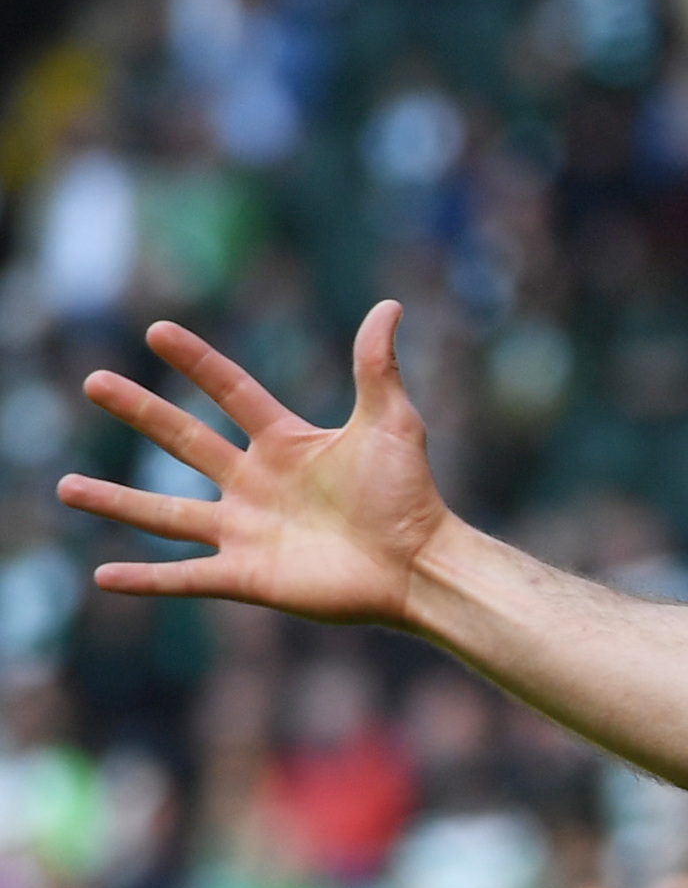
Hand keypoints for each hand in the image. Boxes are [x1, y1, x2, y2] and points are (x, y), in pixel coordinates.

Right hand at [56, 301, 453, 628]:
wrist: (422, 565)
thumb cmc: (411, 496)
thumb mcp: (392, 424)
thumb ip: (377, 368)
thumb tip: (389, 306)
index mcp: (285, 444)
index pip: (231, 392)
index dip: (197, 363)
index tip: (157, 331)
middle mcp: (256, 484)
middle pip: (184, 440)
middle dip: (139, 412)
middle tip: (94, 382)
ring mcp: (247, 531)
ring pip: (166, 515)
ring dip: (116, 501)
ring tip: (66, 487)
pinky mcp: (248, 576)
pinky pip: (185, 578)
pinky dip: (145, 580)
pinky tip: (103, 577)